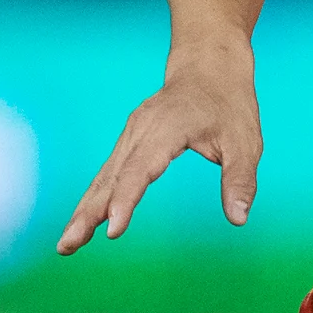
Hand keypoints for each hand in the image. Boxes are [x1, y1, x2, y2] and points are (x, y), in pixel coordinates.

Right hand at [57, 37, 261, 250]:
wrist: (209, 66)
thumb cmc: (229, 103)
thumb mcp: (245, 142)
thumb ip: (240, 180)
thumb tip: (239, 218)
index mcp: (167, 128)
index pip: (140, 170)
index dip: (125, 201)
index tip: (113, 230)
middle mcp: (141, 130)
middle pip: (110, 177)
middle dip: (87, 214)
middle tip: (67, 246)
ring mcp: (132, 134)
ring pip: (103, 177)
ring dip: (84, 210)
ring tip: (67, 244)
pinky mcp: (130, 139)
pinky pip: (109, 173)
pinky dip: (95, 197)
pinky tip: (85, 221)